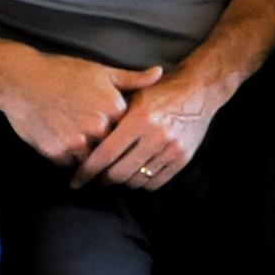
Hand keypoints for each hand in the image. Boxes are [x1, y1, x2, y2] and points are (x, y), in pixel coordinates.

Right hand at [0, 46, 164, 168]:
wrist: (19, 79)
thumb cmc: (60, 73)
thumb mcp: (99, 71)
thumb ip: (131, 79)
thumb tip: (159, 74)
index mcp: (113, 107)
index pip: (127, 132)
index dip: (119, 132)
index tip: (113, 131)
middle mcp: (99, 127)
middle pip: (111, 148)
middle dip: (103, 147)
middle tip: (90, 138)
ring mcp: (78, 141)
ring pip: (91, 159)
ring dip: (86, 155)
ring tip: (73, 140)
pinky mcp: (58, 152)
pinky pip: (69, 163)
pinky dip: (66, 156)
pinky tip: (58, 139)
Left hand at [74, 63, 227, 189]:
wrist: (198, 91)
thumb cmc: (159, 91)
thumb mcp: (133, 95)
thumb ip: (114, 117)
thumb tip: (87, 139)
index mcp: (139, 118)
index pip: (106, 153)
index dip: (88, 169)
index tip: (76, 179)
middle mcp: (156, 135)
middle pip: (120, 172)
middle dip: (103, 178)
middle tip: (96, 177)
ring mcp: (171, 149)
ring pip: (137, 180)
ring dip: (123, 181)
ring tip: (115, 175)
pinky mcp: (183, 158)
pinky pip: (157, 182)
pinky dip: (142, 183)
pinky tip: (135, 176)